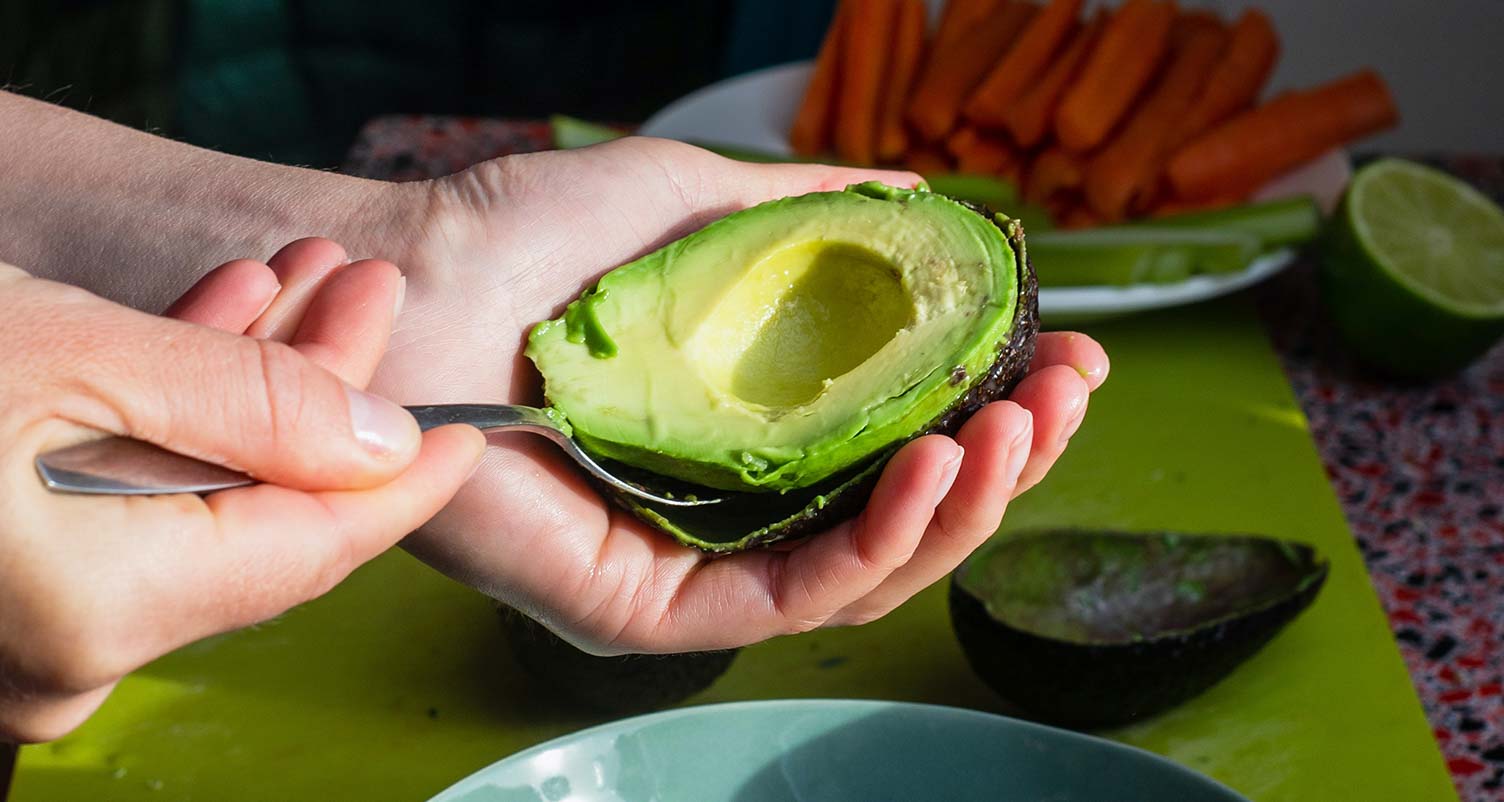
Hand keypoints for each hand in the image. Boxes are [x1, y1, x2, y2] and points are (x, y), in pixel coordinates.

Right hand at [0, 243, 483, 740]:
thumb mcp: (75, 357)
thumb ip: (248, 405)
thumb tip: (380, 442)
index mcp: (103, 610)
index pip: (313, 551)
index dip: (402, 485)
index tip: (468, 435)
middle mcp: (75, 650)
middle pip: (262, 516)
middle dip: (321, 393)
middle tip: (366, 292)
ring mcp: (38, 626)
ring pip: (196, 500)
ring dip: (249, 387)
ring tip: (298, 283)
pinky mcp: (13, 581)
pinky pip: (125, 508)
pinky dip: (167, 420)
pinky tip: (211, 326)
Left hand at [368, 137, 1108, 653]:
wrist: (406, 279)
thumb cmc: (526, 238)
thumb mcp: (694, 203)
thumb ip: (809, 216)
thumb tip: (922, 198)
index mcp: (747, 431)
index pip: (897, 445)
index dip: (991, 406)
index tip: (1065, 352)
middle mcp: (729, 508)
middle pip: (900, 516)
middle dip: (1005, 459)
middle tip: (1069, 391)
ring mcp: (692, 564)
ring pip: (866, 569)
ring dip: (967, 503)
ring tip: (1021, 426)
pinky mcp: (649, 611)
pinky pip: (791, 597)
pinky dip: (880, 541)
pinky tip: (937, 465)